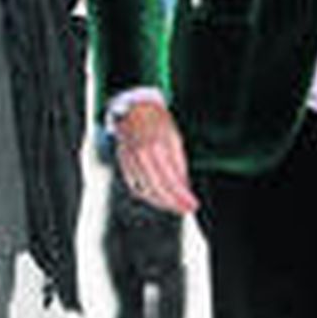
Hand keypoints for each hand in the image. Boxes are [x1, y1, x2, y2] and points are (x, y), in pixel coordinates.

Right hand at [114, 100, 198, 214]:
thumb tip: (184, 187)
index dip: (182, 197)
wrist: (133, 108)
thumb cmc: (157, 121)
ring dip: (161, 202)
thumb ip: (179, 164)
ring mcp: (130, 162)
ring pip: (145, 191)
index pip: (171, 181)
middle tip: (186, 209)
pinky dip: (147, 195)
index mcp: (157, 148)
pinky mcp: (124, 164)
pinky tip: (158, 198)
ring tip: (175, 206)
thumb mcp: (175, 138)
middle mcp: (141, 157)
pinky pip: (135, 186)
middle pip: (158, 189)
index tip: (193, 205)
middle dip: (174, 203)